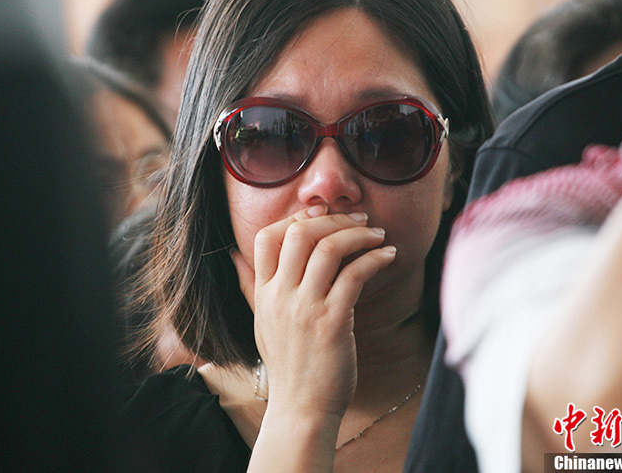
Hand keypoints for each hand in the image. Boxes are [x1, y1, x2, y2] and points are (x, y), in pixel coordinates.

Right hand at [232, 204, 395, 420]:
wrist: (301, 408)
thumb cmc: (289, 365)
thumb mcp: (261, 321)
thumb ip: (251, 285)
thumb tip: (235, 254)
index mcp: (263, 293)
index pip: (266, 237)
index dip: (295, 216)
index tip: (321, 213)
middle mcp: (280, 296)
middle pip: (299, 233)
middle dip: (332, 218)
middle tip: (358, 218)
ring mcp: (304, 308)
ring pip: (328, 248)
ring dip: (358, 234)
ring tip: (377, 234)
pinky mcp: (332, 322)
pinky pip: (354, 275)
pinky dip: (374, 259)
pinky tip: (387, 255)